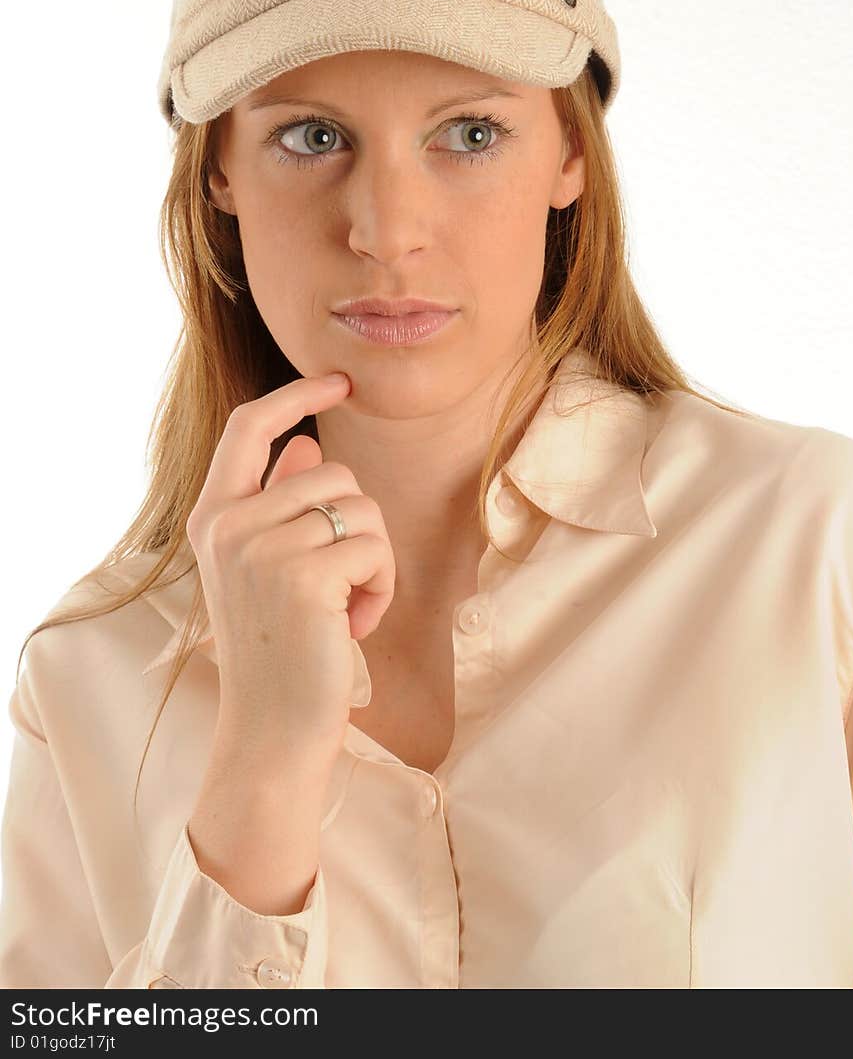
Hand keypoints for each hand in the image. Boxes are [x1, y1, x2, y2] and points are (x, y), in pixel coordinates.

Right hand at [185, 373, 394, 767]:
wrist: (271, 732)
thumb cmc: (278, 651)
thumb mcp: (265, 571)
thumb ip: (277, 505)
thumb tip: (308, 445)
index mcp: (212, 517)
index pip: (249, 427)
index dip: (295, 395)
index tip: (337, 380)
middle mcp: (227, 524)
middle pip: (332, 472)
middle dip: (357, 526)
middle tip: (338, 588)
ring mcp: (260, 547)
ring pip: (361, 508)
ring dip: (372, 560)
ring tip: (342, 608)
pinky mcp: (303, 574)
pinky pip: (375, 547)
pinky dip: (380, 588)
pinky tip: (352, 626)